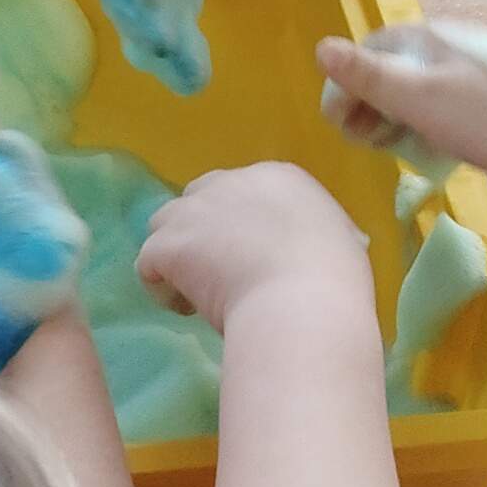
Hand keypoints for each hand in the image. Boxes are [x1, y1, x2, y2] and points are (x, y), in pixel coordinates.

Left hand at [139, 162, 368, 331]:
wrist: (303, 304)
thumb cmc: (334, 280)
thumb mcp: (339, 241)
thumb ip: (312, 234)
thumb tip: (311, 249)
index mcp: (278, 178)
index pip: (241, 191)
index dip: (239, 226)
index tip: (252, 259)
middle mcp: (231, 182)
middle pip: (198, 200)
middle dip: (201, 232)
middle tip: (220, 274)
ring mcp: (194, 211)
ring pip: (164, 225)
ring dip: (176, 254)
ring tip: (197, 292)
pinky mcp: (168, 244)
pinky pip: (147, 263)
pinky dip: (161, 287)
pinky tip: (185, 308)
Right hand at [318, 22, 486, 189]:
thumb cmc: (483, 119)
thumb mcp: (416, 98)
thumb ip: (367, 75)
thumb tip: (320, 47)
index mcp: (430, 35)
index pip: (370, 49)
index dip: (348, 86)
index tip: (342, 127)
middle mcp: (454, 39)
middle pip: (396, 67)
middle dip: (373, 103)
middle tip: (368, 144)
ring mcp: (481, 62)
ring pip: (423, 85)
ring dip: (400, 115)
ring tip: (400, 148)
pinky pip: (449, 97)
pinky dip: (431, 118)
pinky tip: (441, 143)